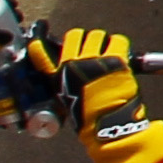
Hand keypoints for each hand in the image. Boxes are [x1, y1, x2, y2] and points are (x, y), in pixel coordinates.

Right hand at [42, 25, 162, 162]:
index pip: (42, 52)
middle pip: (77, 35)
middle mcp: (74, 64)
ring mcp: (94, 60)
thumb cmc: (90, 119)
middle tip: (94, 50)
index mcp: (59, 76)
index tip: (41, 42)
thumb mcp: (66, 101)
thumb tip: (67, 73)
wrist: (108, 127)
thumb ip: (64, 84)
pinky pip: (118, 40)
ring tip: (109, 54)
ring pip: (98, 35)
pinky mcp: (114, 59)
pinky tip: (122, 55)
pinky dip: (121, 45)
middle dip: (87, 41)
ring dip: (105, 42)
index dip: (42, 45)